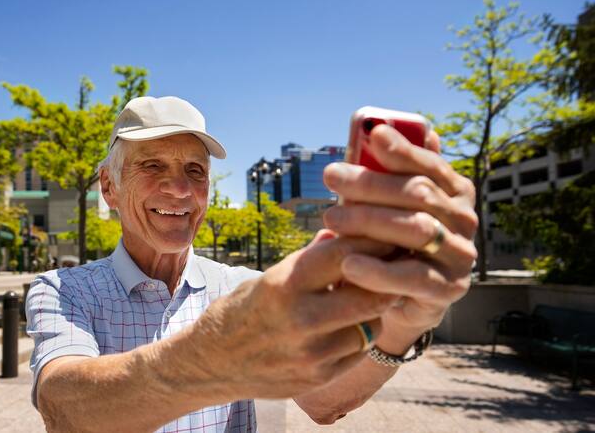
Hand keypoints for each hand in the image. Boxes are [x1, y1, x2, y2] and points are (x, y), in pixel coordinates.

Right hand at [187, 231, 396, 399]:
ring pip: (371, 324)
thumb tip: (343, 231)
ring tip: (370, 294)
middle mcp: (299, 319)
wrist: (213, 363)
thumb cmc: (244, 310)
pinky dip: (360, 334)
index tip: (387, 234)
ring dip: (375, 308)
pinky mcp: (318, 377)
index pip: (344, 255)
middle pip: (369, 292)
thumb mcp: (271, 278)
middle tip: (396, 265)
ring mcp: (311, 353)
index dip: (372, 241)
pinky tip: (352, 323)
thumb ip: (310, 259)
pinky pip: (359, 351)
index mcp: (284, 285)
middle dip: (386, 277)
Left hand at [322, 125, 477, 349]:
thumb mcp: (391, 205)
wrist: (404, 299)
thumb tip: (380, 128)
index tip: (371, 133)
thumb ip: (390, 174)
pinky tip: (348, 263)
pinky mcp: (449, 289)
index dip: (401, 149)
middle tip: (331, 176)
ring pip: (416, 230)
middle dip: (371, 183)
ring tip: (330, 218)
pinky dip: (378, 270)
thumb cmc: (394, 241)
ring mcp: (460, 255)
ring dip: (369, 221)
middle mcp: (465, 220)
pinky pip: (412, 277)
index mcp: (455, 192)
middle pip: (418, 194)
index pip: (430, 165)